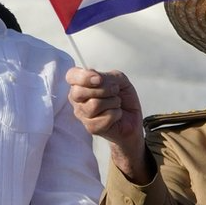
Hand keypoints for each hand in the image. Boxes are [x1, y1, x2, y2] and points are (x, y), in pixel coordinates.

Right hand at [66, 68, 151, 183]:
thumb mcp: (119, 81)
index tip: (99, 78)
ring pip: (92, 104)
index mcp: (82, 86)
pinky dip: (114, 114)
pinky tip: (116, 117)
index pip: (71, 75)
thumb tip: (95, 78)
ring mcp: (82, 116)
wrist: (134, 122)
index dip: (84, 76)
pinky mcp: (90, 129)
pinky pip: (101, 118)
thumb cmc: (124, 101)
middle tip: (114, 94)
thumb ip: (107, 76)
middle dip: (105, 89)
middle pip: (81, 90)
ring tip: (116, 106)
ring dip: (112, 103)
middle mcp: (77, 101)